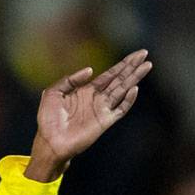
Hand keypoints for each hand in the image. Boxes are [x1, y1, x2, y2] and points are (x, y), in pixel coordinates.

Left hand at [25, 49, 153, 181]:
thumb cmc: (48, 120)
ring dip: (134, 78)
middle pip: (119, 79)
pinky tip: (134, 88)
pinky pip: (120, 109)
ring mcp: (102, 109)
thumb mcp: (53, 93)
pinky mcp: (105, 121)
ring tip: (147, 65)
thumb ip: (70, 79)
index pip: (109, 75)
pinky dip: (128, 100)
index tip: (136, 54)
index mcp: (86, 90)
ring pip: (123, 90)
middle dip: (132, 66)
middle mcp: (97, 98)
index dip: (122, 64)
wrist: (50, 141)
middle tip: (144, 53)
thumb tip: (91, 70)